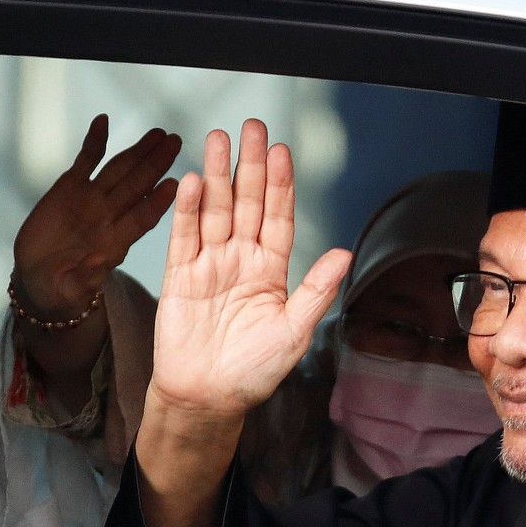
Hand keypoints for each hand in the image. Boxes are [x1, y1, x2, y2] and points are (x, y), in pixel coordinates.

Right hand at [12, 114, 180, 318]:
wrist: (42, 278)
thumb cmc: (64, 289)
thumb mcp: (72, 289)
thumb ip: (85, 277)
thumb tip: (99, 262)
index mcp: (117, 241)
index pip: (143, 218)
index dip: (158, 202)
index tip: (176, 185)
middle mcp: (111, 215)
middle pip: (138, 185)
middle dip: (156, 163)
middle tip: (176, 142)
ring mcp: (93, 198)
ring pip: (120, 168)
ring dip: (138, 150)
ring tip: (158, 132)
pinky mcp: (71, 186)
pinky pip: (86, 160)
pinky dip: (94, 141)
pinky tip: (103, 121)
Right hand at [148, 119, 350, 417]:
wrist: (207, 398)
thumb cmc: (254, 371)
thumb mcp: (294, 332)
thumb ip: (316, 290)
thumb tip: (344, 253)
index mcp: (272, 271)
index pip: (279, 218)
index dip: (281, 186)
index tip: (283, 153)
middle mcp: (242, 261)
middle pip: (248, 204)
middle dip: (251, 166)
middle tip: (254, 128)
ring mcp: (211, 265)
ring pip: (217, 211)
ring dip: (220, 176)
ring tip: (221, 139)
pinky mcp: (181, 277)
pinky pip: (185, 237)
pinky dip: (189, 210)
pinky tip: (196, 182)